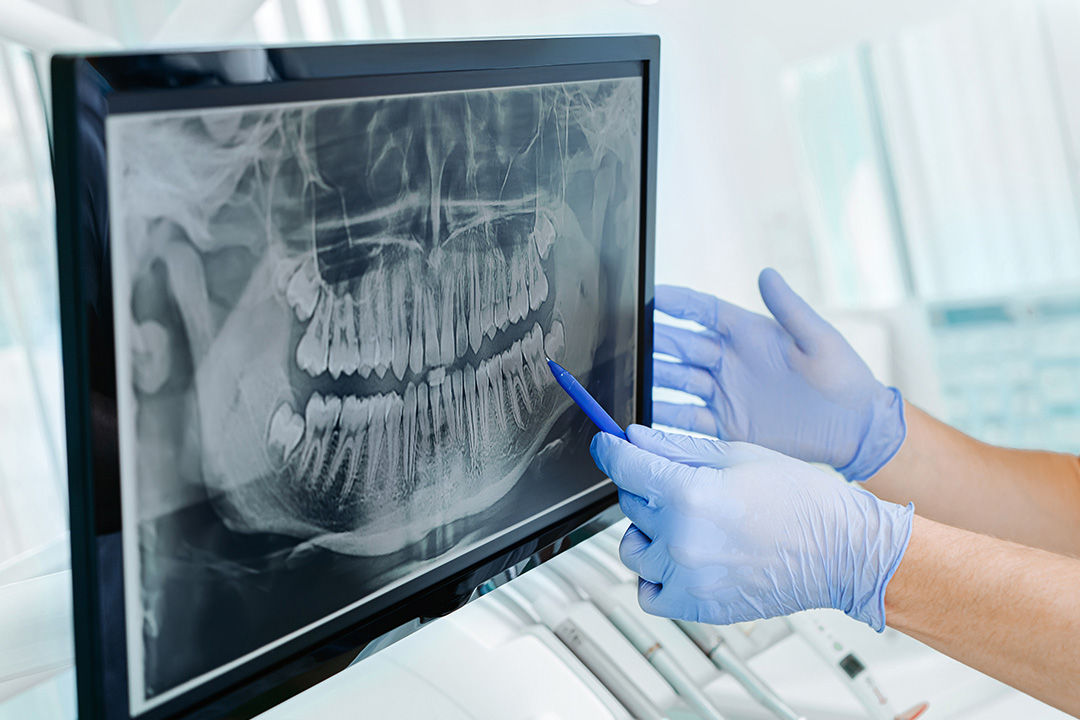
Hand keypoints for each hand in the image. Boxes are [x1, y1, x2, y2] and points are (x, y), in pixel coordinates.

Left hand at [591, 425, 912, 629]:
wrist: (842, 551)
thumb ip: (677, 449)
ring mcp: (688, 577)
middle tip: (682, 482)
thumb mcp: (736, 455)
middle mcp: (683, 539)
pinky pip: (649, 591)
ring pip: (633, 548)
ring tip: (686, 524)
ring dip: (649, 532)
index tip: (606, 445)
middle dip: (646, 487)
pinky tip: (682, 557)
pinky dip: (656, 574)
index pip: (625, 468)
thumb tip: (635, 440)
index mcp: (691, 494)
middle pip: (630, 504)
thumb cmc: (802, 500)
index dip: (610, 450)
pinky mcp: (698, 606)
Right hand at [653, 269, 904, 480]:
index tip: (650, 297)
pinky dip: (664, 418)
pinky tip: (644, 415)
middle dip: (653, 342)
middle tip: (627, 341)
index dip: (676, 303)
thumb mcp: (819, 340)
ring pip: (676, 382)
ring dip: (653, 379)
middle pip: (680, 346)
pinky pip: (686, 420)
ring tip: (628, 380)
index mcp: (748, 334)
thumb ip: (790, 309)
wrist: (855, 431)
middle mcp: (729, 361)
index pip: (702, 311)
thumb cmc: (844, 378)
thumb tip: (767, 274)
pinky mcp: (726, 426)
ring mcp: (724, 394)